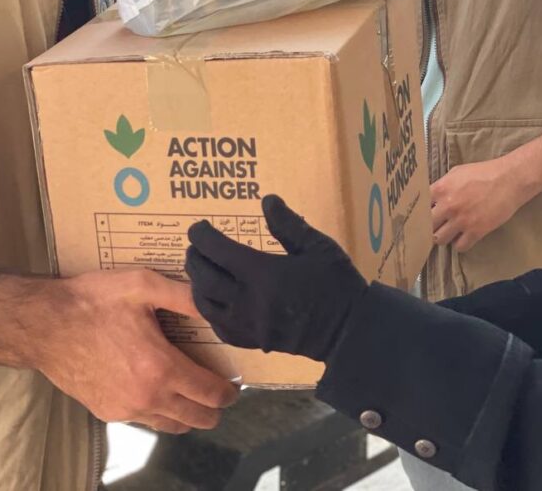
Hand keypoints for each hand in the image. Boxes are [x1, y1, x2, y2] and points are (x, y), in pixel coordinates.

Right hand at [41, 269, 238, 433]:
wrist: (43, 325)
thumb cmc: (93, 301)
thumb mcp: (142, 285)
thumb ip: (184, 296)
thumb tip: (217, 302)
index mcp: (161, 367)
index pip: (210, 393)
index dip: (228, 391)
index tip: (233, 384)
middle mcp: (147, 396)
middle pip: (197, 418)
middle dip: (214, 407)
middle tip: (218, 391)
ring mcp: (126, 409)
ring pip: (172, 425)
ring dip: (188, 414)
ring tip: (191, 393)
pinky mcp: (107, 413)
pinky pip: (145, 421)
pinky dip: (159, 412)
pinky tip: (157, 390)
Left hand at [184, 195, 367, 362]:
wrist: (347, 331)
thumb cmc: (336, 285)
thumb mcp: (317, 247)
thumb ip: (289, 224)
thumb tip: (267, 201)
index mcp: (263, 273)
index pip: (218, 250)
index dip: (202, 236)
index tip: (199, 228)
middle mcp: (248, 300)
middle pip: (204, 277)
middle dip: (194, 258)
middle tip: (195, 247)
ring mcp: (247, 324)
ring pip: (205, 304)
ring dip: (196, 284)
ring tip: (200, 270)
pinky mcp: (252, 342)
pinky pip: (218, 327)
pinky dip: (209, 311)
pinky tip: (213, 301)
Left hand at [431, 157, 536, 252]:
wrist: (509, 180)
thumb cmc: (484, 172)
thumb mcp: (457, 172)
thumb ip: (443, 185)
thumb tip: (433, 196)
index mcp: (441, 189)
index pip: (420, 207)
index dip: (421, 212)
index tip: (422, 216)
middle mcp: (447, 206)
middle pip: (427, 226)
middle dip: (430, 227)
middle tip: (435, 227)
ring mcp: (461, 220)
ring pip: (440, 239)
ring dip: (443, 237)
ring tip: (449, 233)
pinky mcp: (476, 231)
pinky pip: (459, 247)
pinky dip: (460, 244)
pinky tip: (463, 238)